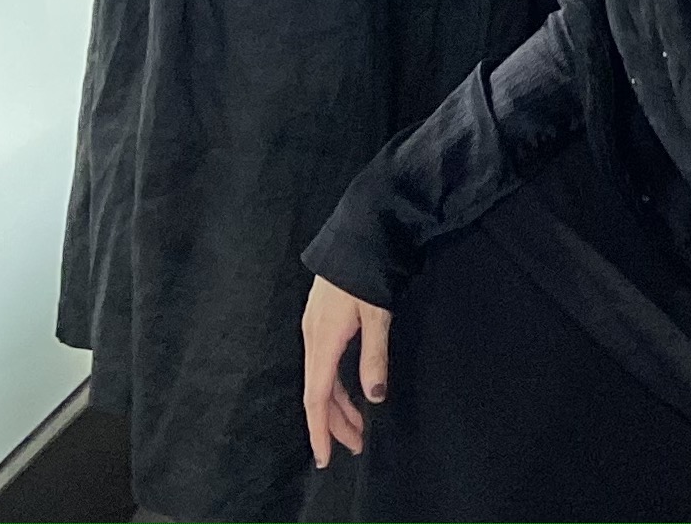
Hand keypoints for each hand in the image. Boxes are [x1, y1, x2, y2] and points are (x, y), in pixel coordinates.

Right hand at [301, 273, 390, 468]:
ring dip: (339, 405)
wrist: (357, 232)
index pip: (317, 397)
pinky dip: (337, 384)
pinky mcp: (321, 321)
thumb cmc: (366, 273)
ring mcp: (314, 329)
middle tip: (357, 446)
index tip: (325, 458)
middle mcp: (313, 338)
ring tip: (360, 426)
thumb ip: (374, 356)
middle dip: (335, 423)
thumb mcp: (377, 314)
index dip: (320, 429)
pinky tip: (351, 392)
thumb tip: (374, 397)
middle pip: (319, 393)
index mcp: (323, 341)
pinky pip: (324, 364)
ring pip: (322, 379)